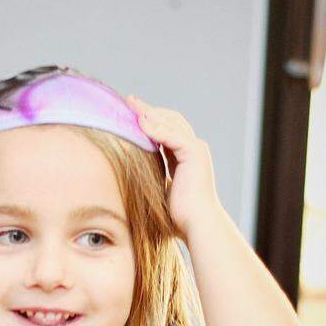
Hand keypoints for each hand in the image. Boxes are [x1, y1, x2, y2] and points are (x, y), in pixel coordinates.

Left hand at [125, 95, 218, 236]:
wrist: (197, 224)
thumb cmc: (179, 216)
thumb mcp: (160, 190)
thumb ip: (152, 176)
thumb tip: (132, 176)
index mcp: (185, 157)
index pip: (166, 130)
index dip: (149, 120)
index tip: (130, 113)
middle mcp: (193, 149)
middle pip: (169, 120)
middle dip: (148, 110)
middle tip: (128, 101)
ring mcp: (196, 149)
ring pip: (171, 122)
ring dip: (150, 113)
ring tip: (130, 106)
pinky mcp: (194, 153)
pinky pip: (172, 135)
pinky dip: (156, 128)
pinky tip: (140, 123)